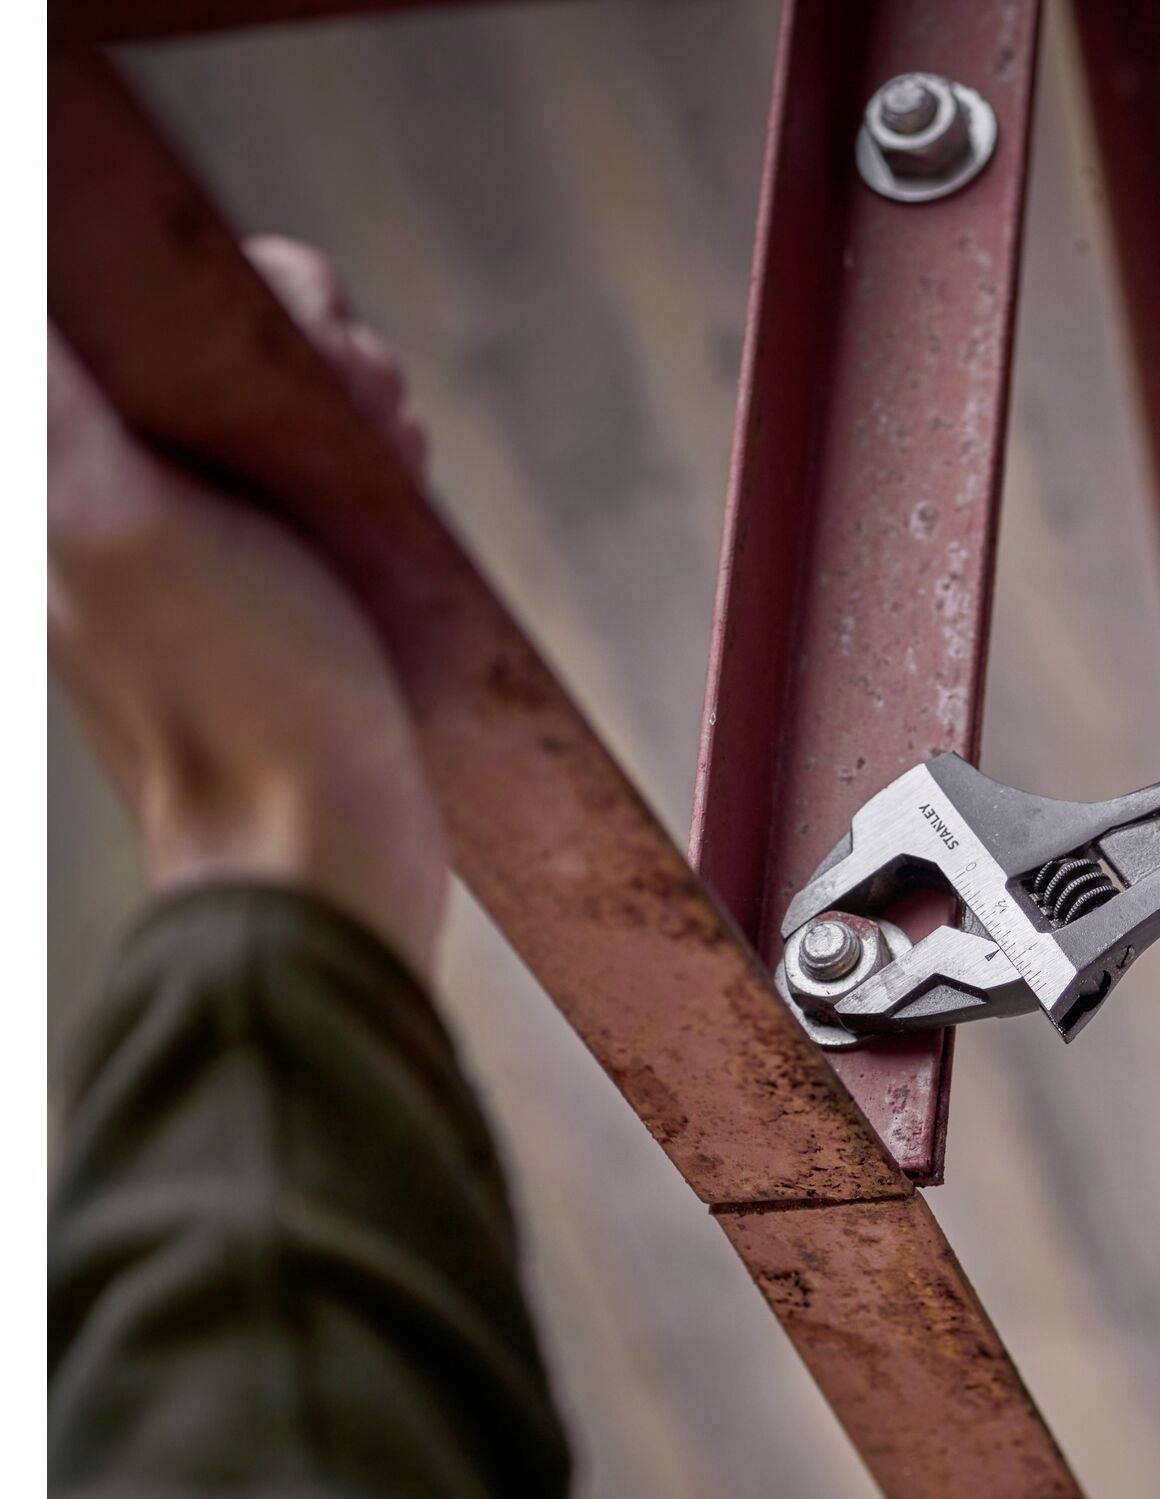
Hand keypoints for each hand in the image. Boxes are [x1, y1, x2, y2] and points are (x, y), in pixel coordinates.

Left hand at [49, 238, 446, 973]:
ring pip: (275, 395)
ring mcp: (193, 531)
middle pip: (214, 334)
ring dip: (352, 396)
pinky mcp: (267, 573)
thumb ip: (47, 404)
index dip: (233, 284)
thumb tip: (34, 265)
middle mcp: (108, 483)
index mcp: (58, 463)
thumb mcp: (116, 524)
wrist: (320, 850)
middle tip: (371, 409)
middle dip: (310, 341)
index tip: (305, 339)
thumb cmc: (235, 700)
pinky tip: (402, 487)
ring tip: (398, 456)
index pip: (134, 297)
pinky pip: (314, 466)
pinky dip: (366, 454)